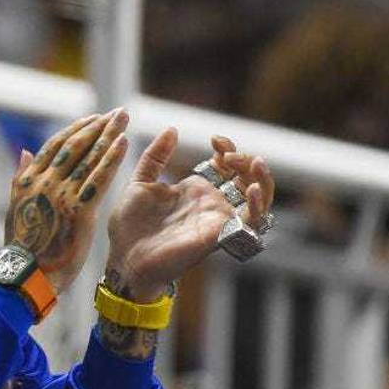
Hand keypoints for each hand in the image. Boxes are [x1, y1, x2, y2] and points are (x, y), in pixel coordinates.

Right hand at [4, 109, 130, 293]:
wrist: (27, 275)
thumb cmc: (22, 247)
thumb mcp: (15, 208)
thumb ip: (21, 177)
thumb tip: (25, 151)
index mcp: (29, 180)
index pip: (55, 145)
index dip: (77, 129)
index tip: (95, 118)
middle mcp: (45, 182)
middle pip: (75, 146)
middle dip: (98, 126)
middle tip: (118, 112)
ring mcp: (62, 195)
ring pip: (89, 158)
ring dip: (109, 135)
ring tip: (123, 119)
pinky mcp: (80, 211)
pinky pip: (99, 179)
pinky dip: (112, 159)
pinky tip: (124, 143)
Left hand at [104, 129, 275, 301]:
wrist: (125, 258)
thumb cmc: (130, 227)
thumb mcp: (140, 182)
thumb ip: (155, 157)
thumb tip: (172, 129)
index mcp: (194, 190)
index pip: (224, 165)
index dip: (227, 149)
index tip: (215, 139)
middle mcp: (211, 204)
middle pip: (245, 178)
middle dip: (244, 160)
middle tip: (228, 155)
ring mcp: (218, 219)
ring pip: (259, 200)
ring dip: (263, 180)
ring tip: (255, 163)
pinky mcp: (220, 234)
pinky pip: (251, 222)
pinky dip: (258, 205)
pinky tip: (252, 189)